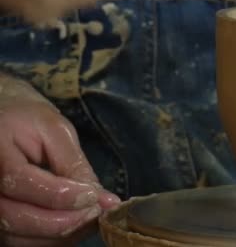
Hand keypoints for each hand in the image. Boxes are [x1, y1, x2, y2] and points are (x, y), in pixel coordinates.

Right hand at [0, 76, 120, 245]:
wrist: (1, 120)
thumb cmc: (28, 121)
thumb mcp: (56, 131)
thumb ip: (75, 165)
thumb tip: (105, 200)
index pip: (19, 180)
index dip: (59, 195)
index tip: (93, 196)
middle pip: (13, 215)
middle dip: (62, 221)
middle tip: (96, 212)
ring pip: (16, 235)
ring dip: (60, 234)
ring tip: (90, 218)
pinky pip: (19, 240)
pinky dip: (50, 239)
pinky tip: (75, 225)